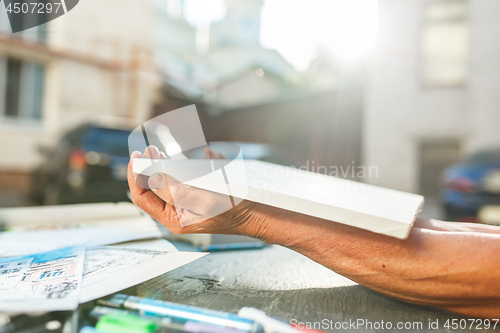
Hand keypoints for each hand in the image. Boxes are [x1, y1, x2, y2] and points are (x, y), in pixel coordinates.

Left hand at [127, 145, 266, 234]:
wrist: (255, 214)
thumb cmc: (232, 211)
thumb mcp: (204, 201)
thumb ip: (176, 191)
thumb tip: (153, 178)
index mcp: (173, 218)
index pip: (144, 197)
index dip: (136, 177)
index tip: (136, 158)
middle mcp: (177, 211)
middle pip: (153, 188)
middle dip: (149, 167)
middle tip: (150, 150)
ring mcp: (186, 203)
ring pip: (167, 182)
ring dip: (164, 165)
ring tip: (161, 153)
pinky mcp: (197, 193)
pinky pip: (186, 178)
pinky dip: (189, 165)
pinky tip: (201, 157)